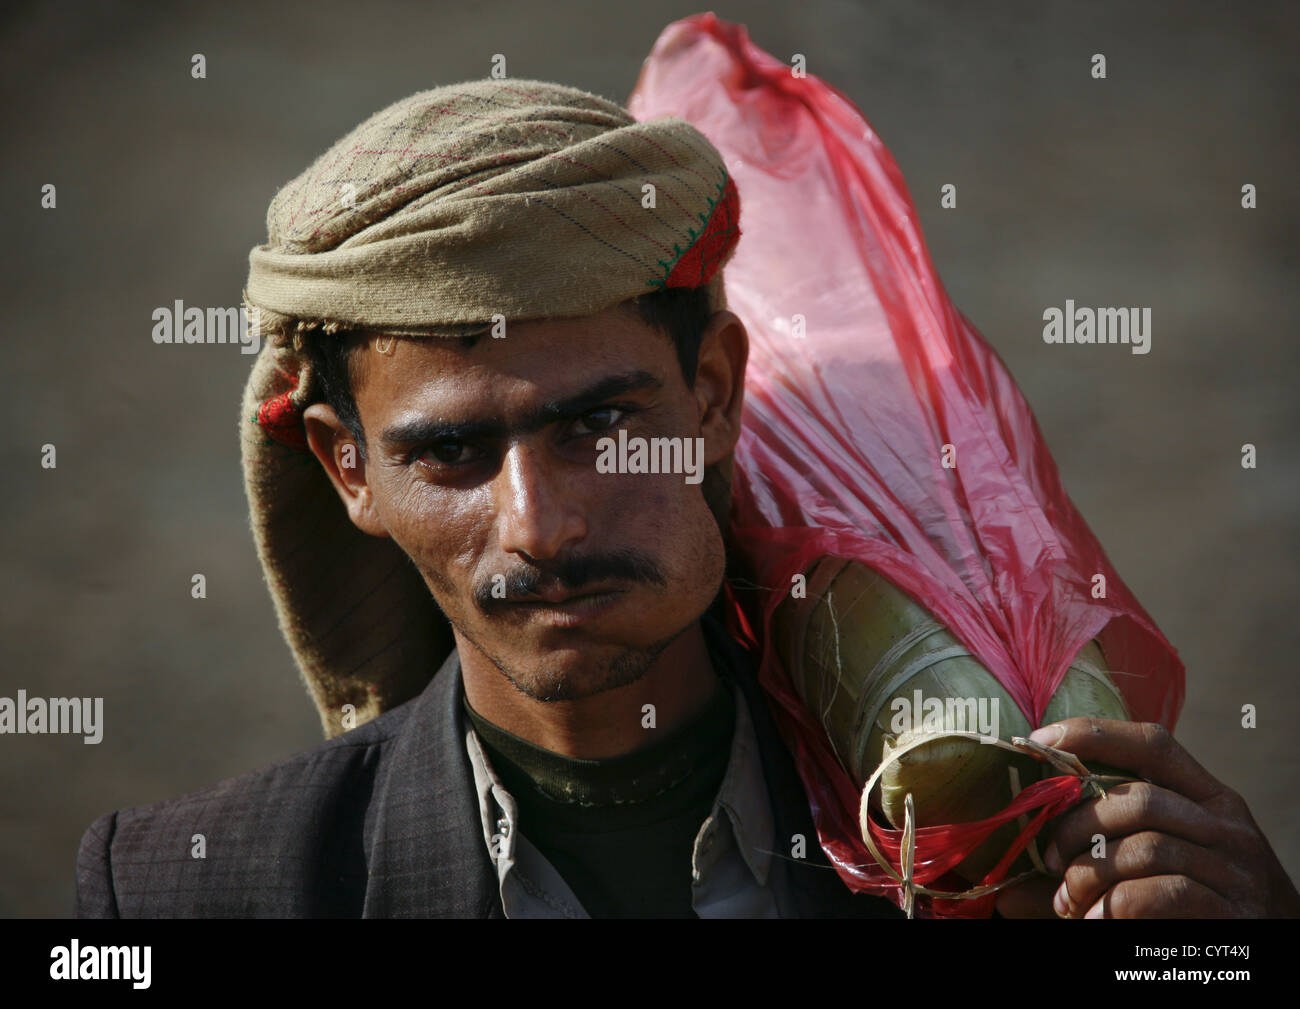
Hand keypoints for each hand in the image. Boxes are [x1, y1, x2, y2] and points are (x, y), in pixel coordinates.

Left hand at [994, 717, 1299, 917]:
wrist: (1277, 954)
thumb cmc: (1204, 906)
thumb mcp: (1162, 866)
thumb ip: (1097, 862)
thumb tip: (1006, 892)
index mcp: (1209, 798)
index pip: (1153, 743)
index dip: (1093, 733)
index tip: (1038, 740)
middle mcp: (1226, 825)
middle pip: (1137, 799)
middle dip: (1077, 825)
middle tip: (1049, 859)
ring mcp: (1234, 869)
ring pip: (1144, 848)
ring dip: (1090, 874)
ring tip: (1069, 902)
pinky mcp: (1232, 912)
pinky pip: (1161, 894)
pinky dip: (1116, 906)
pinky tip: (1096, 920)